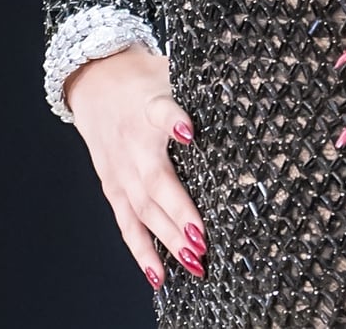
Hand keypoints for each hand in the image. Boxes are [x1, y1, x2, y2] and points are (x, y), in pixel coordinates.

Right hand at [63, 46, 207, 287]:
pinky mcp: (112, 186)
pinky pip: (127, 223)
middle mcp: (134, 141)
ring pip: (142, 208)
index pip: (162, 109)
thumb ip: (203, 85)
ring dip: (167, 238)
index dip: (174, 121)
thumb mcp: (171, 70)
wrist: (94, 81)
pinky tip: (159, 275)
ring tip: (194, 261)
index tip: (189, 131)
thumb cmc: (144, 78)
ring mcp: (120, 168)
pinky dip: (141, 251)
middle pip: (154, 178)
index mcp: (151, 104)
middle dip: (178, 209)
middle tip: (202, 237)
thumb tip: (251, 85)